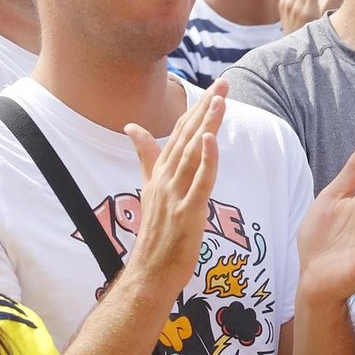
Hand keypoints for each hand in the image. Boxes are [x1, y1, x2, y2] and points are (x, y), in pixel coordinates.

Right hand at [124, 82, 225, 296]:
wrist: (149, 272)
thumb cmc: (155, 232)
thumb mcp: (150, 188)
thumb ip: (146, 156)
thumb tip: (132, 127)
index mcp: (159, 172)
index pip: (179, 132)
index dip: (196, 109)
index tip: (213, 87)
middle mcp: (165, 178)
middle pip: (187, 136)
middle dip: (205, 108)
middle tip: (222, 83)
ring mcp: (174, 195)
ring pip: (192, 153)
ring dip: (206, 125)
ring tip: (219, 100)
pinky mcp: (186, 212)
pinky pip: (199, 183)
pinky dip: (206, 161)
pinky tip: (211, 140)